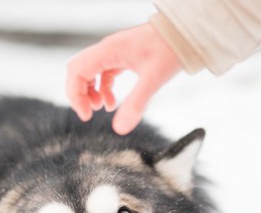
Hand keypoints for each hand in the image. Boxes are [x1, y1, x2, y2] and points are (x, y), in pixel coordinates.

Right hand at [66, 23, 181, 134]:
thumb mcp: (153, 79)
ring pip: (90, 72)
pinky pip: (103, 73)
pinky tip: (112, 102)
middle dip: (80, 94)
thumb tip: (119, 129)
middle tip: (89, 114)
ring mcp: (114, 52)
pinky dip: (103, 89)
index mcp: (109, 50)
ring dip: (90, 92)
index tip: (86, 115)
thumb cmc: (171, 49)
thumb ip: (136, 104)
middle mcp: (108, 49)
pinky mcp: (122, 57)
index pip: (77, 71)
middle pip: (79, 71)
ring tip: (102, 108)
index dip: (75, 95)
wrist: (185, 34)